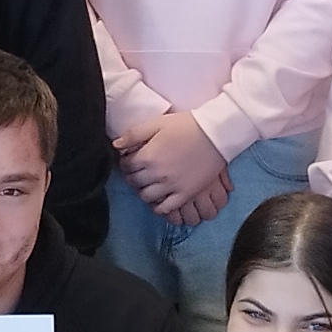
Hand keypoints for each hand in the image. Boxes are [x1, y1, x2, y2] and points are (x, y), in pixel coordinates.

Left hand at [113, 110, 232, 229]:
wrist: (215, 134)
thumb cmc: (186, 125)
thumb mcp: (157, 123)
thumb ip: (134, 134)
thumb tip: (116, 144)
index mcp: (148, 156)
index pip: (126, 166)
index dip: (125, 162)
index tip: (130, 160)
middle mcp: (156, 174)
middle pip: (134, 182)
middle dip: (132, 176)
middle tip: (138, 172)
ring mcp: (171, 186)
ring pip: (146, 197)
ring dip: (143, 191)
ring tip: (148, 184)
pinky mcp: (185, 194)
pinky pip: (166, 208)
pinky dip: (158, 207)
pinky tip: (159, 199)